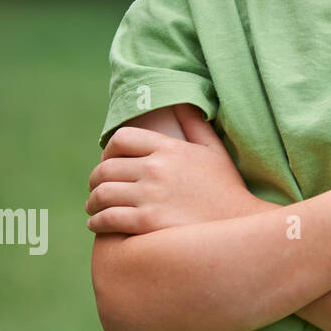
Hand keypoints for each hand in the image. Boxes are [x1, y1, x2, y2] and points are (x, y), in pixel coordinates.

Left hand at [87, 104, 257, 234]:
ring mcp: (150, 195)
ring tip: (94, 208)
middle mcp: (157, 168)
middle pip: (105, 168)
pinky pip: (107, 219)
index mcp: (170, 148)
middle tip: (96, 190)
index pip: (122, 139)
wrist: (238, 228)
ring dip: (92, 202)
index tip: (108, 162)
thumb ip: (195, 124)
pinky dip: (96, 222)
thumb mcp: (214, 151)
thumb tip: (180, 103)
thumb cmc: (226, 188)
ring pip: (102, 194)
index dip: (108, 151)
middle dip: (95, 180)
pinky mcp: (146, 222)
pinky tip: (98, 225)